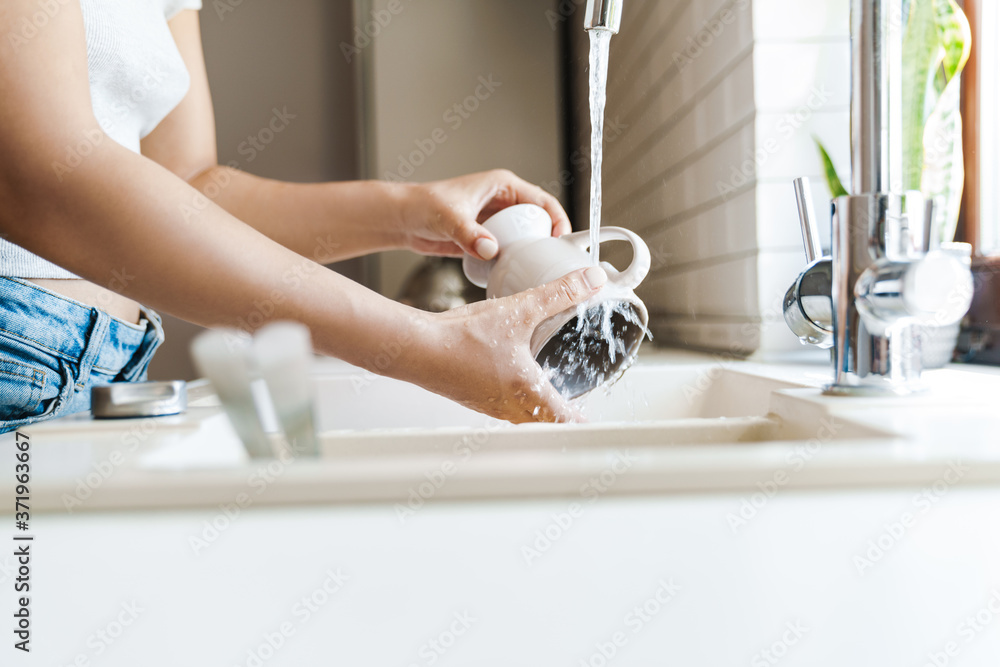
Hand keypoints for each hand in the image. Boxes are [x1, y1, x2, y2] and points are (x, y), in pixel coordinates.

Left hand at [400, 169, 572, 259]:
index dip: (557, 219)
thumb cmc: (423, 206)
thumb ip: (468, 233)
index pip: (542, 200)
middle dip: (548, 240)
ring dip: (533, 252)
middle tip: (552, 262)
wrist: (403, 220)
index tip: (561, 240)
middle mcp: (503, 201)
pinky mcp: (487, 236)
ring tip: (539, 271)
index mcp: (502, 185)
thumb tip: (491, 249)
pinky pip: (510, 248)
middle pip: (539, 220)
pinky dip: (516, 260)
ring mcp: (496, 220)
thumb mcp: (448, 218)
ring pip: (526, 236)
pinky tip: (517, 275)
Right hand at [409, 265, 607, 423]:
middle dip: (565, 411)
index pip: (567, 422)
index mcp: (529, 394)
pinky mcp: (474, 397)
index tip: (595, 414)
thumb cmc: (462, 338)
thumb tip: (590, 281)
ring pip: (525, 416)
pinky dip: (516, 397)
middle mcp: (511, 407)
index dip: (584, 420)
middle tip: (579, 395)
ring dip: (540, 404)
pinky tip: (512, 373)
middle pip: (548, 422)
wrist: (417, 348)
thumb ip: (560, 294)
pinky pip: (504, 406)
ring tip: (550, 384)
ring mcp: (490, 405)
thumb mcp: (520, 310)